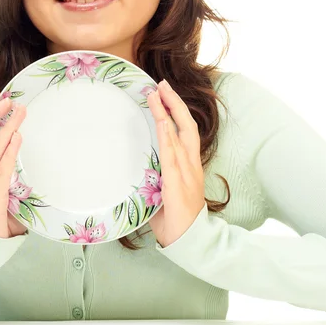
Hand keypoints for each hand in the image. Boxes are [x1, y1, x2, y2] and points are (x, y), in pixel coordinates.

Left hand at [146, 79, 205, 247]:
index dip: (177, 110)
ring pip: (178, 134)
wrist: (190, 241)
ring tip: (156, 93)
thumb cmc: (174, 218)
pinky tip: (160, 121)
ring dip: (166, 112)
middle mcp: (190, 164)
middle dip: (174, 102)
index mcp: (189, 164)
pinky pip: (171, 154)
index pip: (185, 130)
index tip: (165, 93)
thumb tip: (135, 164)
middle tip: (161, 83)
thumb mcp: (164, 190)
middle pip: (186, 125)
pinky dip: (166, 135)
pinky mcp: (177, 182)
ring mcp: (186, 172)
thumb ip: (154, 174)